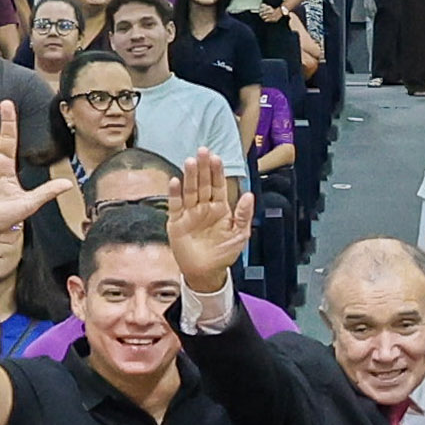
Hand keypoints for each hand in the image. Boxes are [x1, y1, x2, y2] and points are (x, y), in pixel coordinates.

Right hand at [165, 146, 252, 295]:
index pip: (218, 185)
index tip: (216, 157)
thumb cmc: (224, 253)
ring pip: (189, 191)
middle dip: (203, 168)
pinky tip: (175, 181)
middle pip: (203, 184)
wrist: (206, 273)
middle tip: (202, 151)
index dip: (217, 172)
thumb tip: (249, 195)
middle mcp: (203, 207)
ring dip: (190, 176)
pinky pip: (175, 206)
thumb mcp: (239, 235)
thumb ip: (243, 215)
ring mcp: (189, 214)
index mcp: (220, 208)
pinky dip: (174, 194)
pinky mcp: (176, 223)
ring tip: (190, 161)